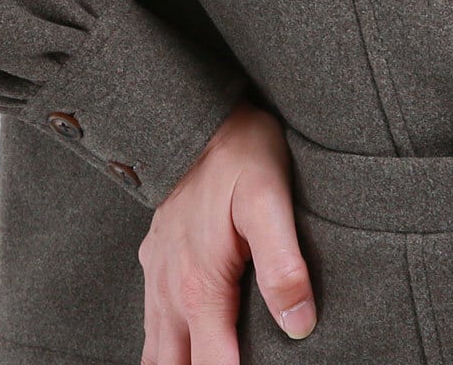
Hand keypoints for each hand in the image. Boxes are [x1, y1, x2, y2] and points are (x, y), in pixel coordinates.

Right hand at [136, 96, 316, 363]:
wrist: (198, 113)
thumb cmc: (240, 153)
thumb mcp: (270, 199)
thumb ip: (283, 264)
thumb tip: (300, 326)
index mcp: (200, 288)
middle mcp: (171, 291)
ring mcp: (158, 276)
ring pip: (156, 353)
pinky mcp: (156, 259)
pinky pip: (152, 322)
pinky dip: (164, 351)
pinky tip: (182, 350)